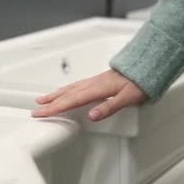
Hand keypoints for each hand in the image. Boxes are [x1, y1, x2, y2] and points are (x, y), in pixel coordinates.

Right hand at [32, 69, 147, 121]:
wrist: (147, 67)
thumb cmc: (140, 83)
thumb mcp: (128, 98)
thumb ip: (109, 107)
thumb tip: (92, 116)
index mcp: (97, 89)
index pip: (71, 101)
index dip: (54, 108)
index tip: (41, 113)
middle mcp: (93, 84)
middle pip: (66, 94)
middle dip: (50, 103)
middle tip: (35, 110)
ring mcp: (95, 81)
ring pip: (70, 89)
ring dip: (55, 95)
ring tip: (43, 100)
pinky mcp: (98, 80)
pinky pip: (76, 85)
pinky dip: (66, 90)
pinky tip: (64, 92)